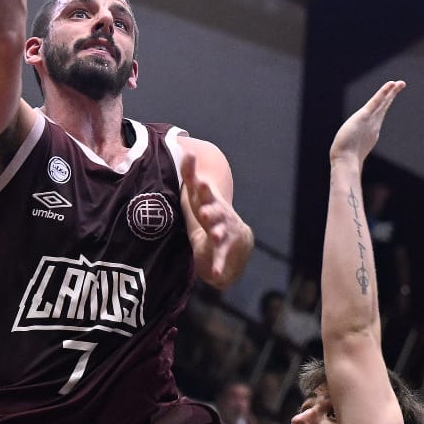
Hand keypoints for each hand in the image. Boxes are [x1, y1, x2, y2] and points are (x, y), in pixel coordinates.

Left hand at [181, 151, 250, 285]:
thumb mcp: (196, 195)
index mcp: (213, 204)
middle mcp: (222, 219)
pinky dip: (218, 267)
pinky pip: (221, 261)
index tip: (201, 182)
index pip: (209, 195)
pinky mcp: (224, 254)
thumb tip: (187, 149)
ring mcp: (226, 236)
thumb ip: (190, 174)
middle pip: (218, 214)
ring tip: (215, 236)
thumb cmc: (210, 213)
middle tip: (205, 212)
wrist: (236, 242)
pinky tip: (214, 274)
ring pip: (222, 235)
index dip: (205, 190)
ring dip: (219, 235)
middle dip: (213, 212)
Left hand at [330, 80, 404, 167]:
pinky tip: (391, 84)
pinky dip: (384, 92)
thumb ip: (354, 154)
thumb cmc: (346, 159)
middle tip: (401, 85)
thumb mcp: (351, 153)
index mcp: (371, 131)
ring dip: (391, 91)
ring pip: (383, 103)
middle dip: (392, 95)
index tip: (390, 97)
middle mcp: (373, 125)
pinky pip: (376, 101)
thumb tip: (350, 164)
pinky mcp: (364, 116)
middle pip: (384, 106)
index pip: (379, 114)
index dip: (385, 104)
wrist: (346, 161)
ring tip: (400, 83)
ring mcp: (370, 120)